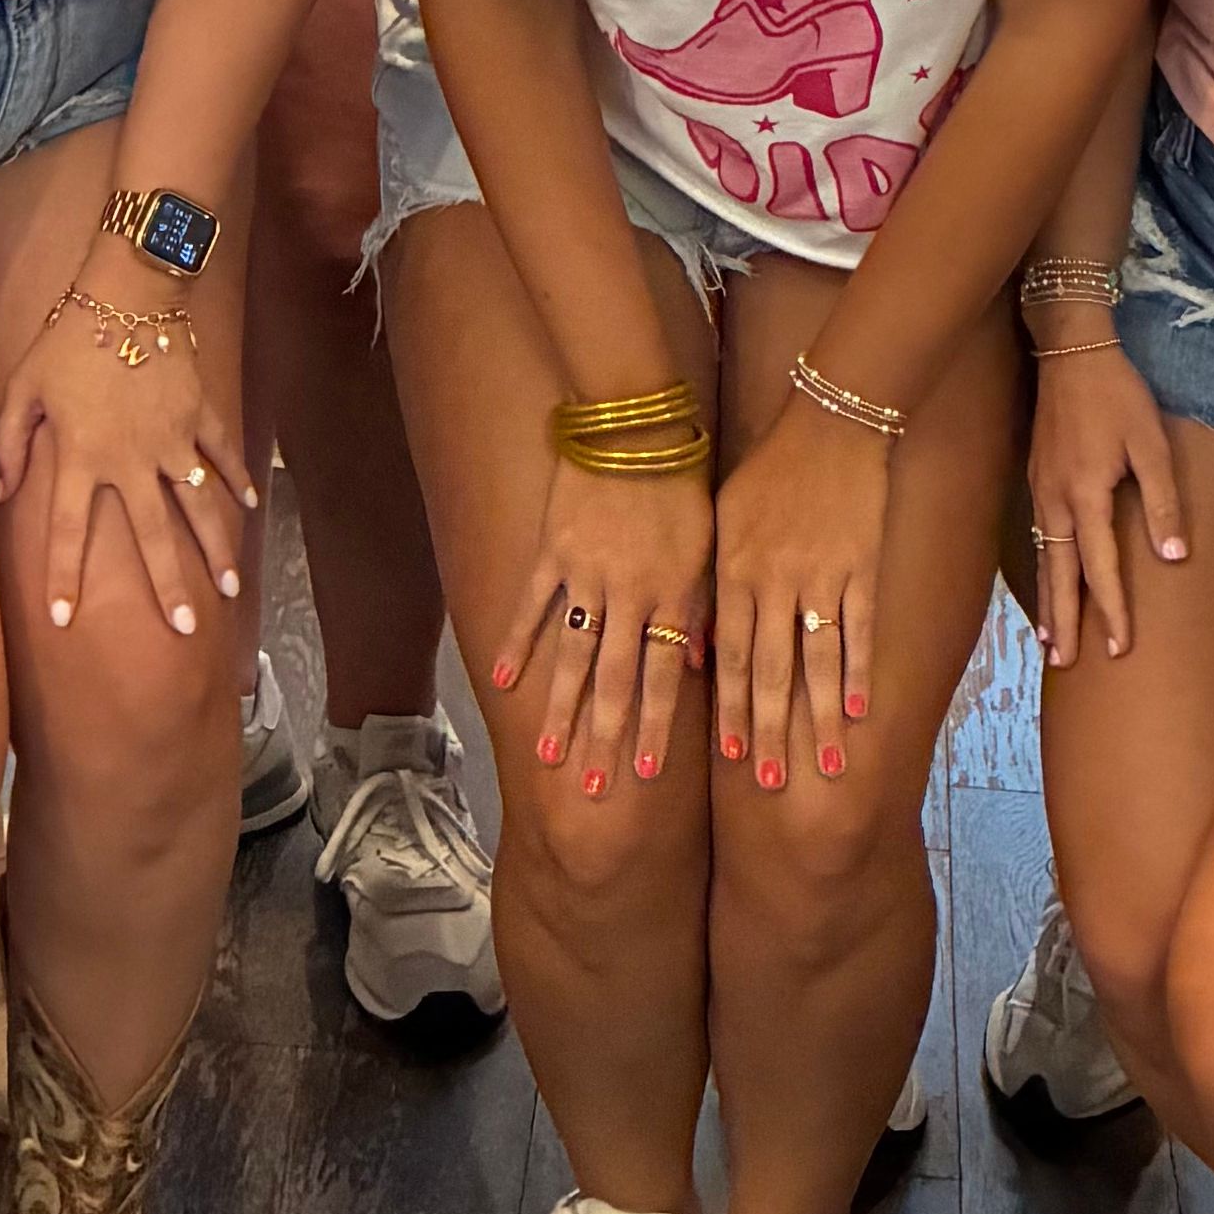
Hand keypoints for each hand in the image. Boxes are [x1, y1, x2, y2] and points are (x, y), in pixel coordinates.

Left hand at [0, 294, 258, 647]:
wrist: (127, 292)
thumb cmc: (66, 340)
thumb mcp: (22, 388)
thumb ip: (9, 444)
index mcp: (83, 457)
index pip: (68, 531)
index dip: (63, 576)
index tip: (62, 619)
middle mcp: (132, 460)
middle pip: (151, 536)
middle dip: (167, 586)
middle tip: (182, 630)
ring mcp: (173, 439)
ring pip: (198, 506)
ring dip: (215, 549)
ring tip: (229, 590)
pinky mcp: (200, 414)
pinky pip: (221, 454)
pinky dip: (236, 480)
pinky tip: (248, 509)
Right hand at [488, 455, 714, 799]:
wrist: (636, 420)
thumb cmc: (683, 480)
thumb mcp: (707, 545)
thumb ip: (700, 606)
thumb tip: (698, 665)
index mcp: (672, 594)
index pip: (665, 676)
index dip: (657, 728)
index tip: (648, 777)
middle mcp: (628, 595)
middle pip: (616, 681)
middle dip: (606, 739)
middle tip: (592, 792)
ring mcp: (585, 575)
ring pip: (573, 656)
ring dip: (561, 710)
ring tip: (548, 758)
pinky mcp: (553, 551)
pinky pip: (533, 605)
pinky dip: (520, 643)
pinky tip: (506, 681)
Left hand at [712, 399, 891, 793]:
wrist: (829, 420)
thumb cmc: (768, 470)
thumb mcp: (724, 518)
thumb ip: (711, 581)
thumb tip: (694, 644)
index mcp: (733, 570)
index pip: (725, 654)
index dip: (725, 708)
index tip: (725, 758)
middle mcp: (772, 580)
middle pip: (767, 670)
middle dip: (766, 730)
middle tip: (768, 782)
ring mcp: (819, 575)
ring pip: (815, 662)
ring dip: (819, 718)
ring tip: (824, 768)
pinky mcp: (861, 566)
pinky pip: (858, 629)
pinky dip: (858, 671)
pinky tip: (860, 711)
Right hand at [1025, 341, 1187, 663]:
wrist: (1070, 350)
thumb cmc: (1117, 394)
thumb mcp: (1150, 442)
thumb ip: (1162, 502)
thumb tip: (1173, 559)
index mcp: (1085, 495)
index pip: (1100, 568)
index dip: (1111, 611)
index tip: (1120, 649)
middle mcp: (1056, 501)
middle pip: (1060, 574)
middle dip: (1065, 620)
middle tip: (1065, 664)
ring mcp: (1040, 490)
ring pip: (1043, 558)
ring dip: (1047, 600)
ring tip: (1049, 640)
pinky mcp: (1036, 478)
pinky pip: (1038, 537)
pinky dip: (1041, 568)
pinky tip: (1046, 578)